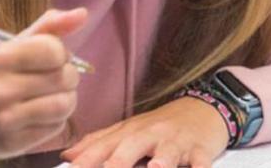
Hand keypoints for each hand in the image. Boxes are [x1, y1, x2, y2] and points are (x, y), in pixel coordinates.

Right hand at [0, 8, 87, 156]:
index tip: (51, 58)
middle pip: (64, 78)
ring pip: (64, 105)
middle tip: (53, 78)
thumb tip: (83, 14)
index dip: (61, 53)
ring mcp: (4, 119)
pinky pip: (56, 128)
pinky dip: (55, 119)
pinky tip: (38, 114)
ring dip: (66, 99)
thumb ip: (49, 28)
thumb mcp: (13, 45)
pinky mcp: (12, 143)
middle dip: (67, 76)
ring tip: (51, 96)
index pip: (55, 51)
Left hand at [60, 97, 229, 167]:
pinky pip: (201, 161)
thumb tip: (68, 155)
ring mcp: (176, 142)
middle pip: (131, 147)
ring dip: (161, 162)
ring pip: (168, 153)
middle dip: (117, 162)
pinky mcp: (200, 150)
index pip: (104, 146)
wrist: (202, 109)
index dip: (86, 159)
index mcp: (130, 133)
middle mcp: (150, 135)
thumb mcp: (129, 130)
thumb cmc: (160, 126)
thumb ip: (99, 143)